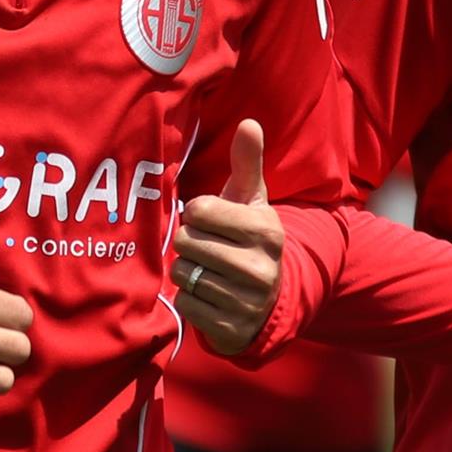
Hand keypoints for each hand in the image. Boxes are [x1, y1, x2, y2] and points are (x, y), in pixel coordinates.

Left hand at [170, 120, 283, 355]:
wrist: (268, 302)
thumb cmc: (248, 240)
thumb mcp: (252, 202)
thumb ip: (248, 163)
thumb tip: (249, 123)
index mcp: (265, 230)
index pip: (199, 210)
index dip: (197, 215)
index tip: (212, 222)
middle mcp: (260, 266)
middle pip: (186, 242)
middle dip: (190, 244)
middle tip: (208, 249)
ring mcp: (247, 301)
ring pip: (183, 273)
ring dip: (187, 272)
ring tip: (208, 271)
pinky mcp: (232, 328)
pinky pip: (185, 305)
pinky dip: (188, 300)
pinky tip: (208, 296)